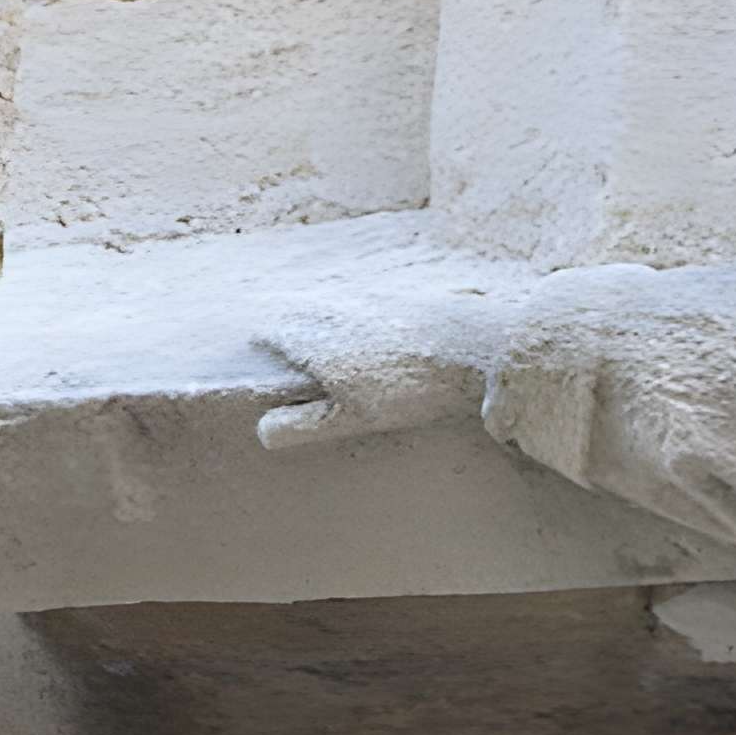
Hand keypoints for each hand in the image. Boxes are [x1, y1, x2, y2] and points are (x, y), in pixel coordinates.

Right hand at [251, 289, 520, 451]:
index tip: (262, 348)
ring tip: (330, 334)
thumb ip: (305, 423)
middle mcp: (339, 312)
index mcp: (317, 338)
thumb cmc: (409, 388)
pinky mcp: (410, 302)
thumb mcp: (352, 416)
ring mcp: (375, 302)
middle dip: (296, 326)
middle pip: (306, 314)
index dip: (268, 342)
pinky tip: (383, 331)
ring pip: (340, 307)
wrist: (473, 349)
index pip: (276, 334)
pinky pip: (378, 305)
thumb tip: (262, 432)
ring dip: (331, 318)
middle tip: (287, 336)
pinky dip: (370, 315)